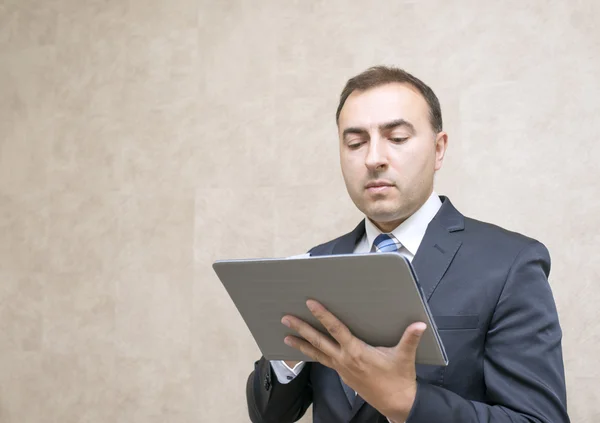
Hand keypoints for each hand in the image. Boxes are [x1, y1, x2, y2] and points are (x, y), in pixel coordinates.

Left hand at [281, 300, 425, 421]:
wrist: (396, 404)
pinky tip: (307, 352)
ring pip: (317, 354)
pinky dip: (313, 355)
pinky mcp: (343, 375)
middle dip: (301, 329)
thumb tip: (420, 324)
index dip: (323, 316)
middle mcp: (345, 359)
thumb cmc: (399, 379)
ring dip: (301, 345)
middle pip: (318, 341)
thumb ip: (410, 338)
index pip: (336, 329)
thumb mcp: (404, 357)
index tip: (311, 304)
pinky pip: (324, 362)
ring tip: (286, 338)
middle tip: (286, 319)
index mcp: (356, 352)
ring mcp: (342, 369)